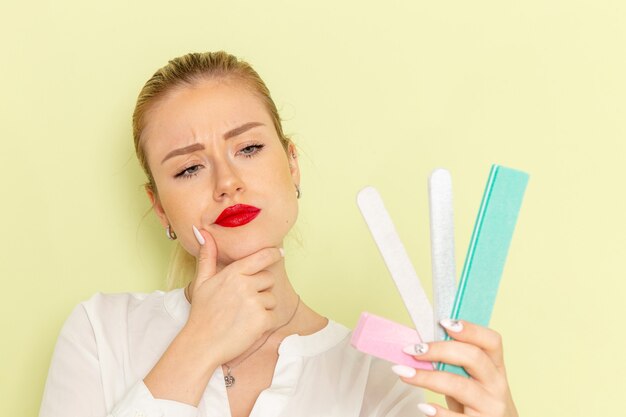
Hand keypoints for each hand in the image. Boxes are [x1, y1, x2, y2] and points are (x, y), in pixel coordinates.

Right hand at [182, 227, 283, 365]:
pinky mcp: (261, 320)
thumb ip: (207, 256)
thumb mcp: (202, 282)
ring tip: (242, 316)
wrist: (200, 345)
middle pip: (268, 279)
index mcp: (233, 273)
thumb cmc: (202, 313)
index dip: (273, 254)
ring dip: (263, 308)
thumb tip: (202, 232)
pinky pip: (274, 316)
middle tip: (243, 303)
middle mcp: (245, 284)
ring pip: (272, 299)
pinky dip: (264, 323)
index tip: (280, 253)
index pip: (262, 257)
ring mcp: (254, 302)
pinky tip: (248, 327)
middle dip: (261, 290)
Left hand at [393, 319, 517, 416]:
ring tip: (403, 373)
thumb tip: (420, 344)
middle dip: (439, 350)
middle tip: (412, 350)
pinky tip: (424, 406)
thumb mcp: (473, 378)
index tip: (443, 322)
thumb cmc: (477, 400)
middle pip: (473, 357)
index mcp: (496, 366)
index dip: (470, 329)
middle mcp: (497, 384)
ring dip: (427, 377)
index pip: (491, 341)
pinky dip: (438, 412)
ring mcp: (491, 406)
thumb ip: (455, 362)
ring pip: (460, 386)